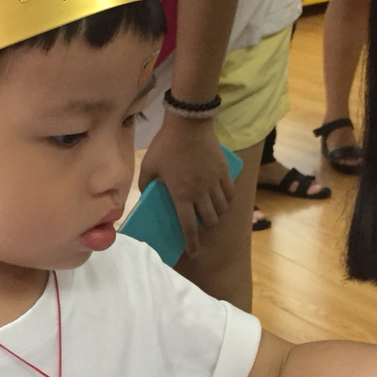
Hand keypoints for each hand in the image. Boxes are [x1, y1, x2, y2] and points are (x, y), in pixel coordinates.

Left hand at [138, 115, 234, 257]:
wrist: (188, 124)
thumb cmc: (165, 145)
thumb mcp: (149, 166)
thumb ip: (146, 185)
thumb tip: (146, 196)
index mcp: (181, 195)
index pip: (188, 227)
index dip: (191, 243)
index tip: (192, 252)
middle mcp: (200, 193)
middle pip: (209, 221)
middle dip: (205, 228)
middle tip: (199, 225)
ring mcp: (214, 183)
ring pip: (222, 209)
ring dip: (216, 215)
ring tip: (211, 213)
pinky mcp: (224, 172)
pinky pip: (230, 193)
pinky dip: (227, 201)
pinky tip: (223, 199)